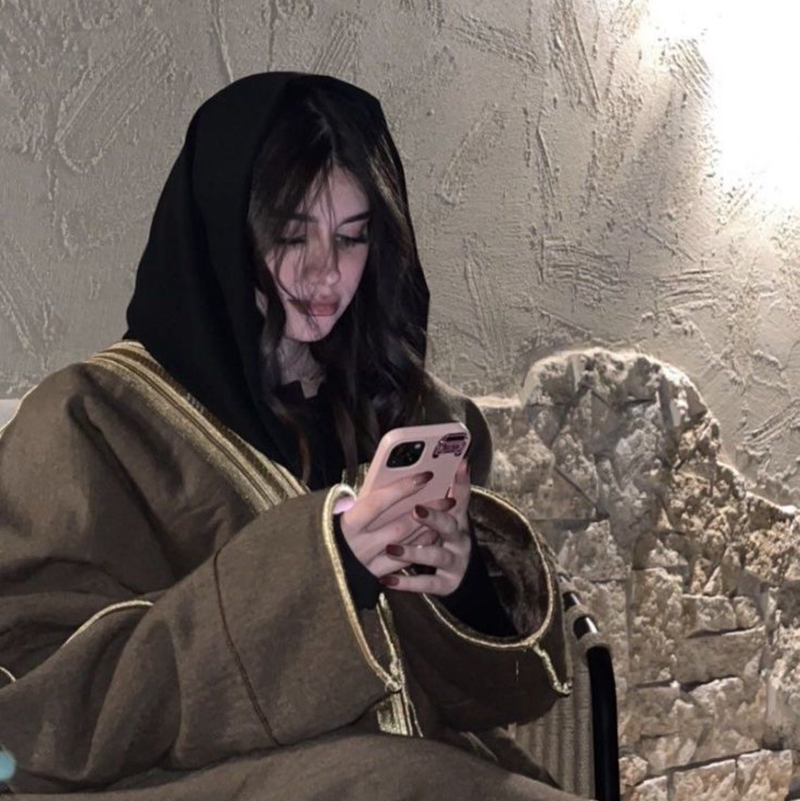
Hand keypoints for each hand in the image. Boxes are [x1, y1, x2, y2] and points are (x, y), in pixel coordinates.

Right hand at [339, 470, 443, 578]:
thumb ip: (362, 502)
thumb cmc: (329, 533)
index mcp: (348, 524)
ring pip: (406, 544)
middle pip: (400, 525)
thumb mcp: (337, 514)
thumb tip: (390, 482)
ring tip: (445, 515)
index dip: (402, 488)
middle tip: (447, 497)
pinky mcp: (375, 575)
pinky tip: (433, 534)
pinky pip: (404, 562)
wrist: (317, 571)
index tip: (424, 475)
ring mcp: (368, 562)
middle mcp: (359, 545)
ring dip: (429, 528)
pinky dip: (419, 546)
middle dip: (427, 510)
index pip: (379, 503)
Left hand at [379, 459, 472, 595]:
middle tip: (415, 510)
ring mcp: (455, 562)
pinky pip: (426, 583)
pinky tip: (388, 579)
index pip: (461, 497)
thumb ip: (446, 492)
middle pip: (449, 525)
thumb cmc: (444, 540)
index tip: (459, 466)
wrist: (457, 577)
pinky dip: (407, 582)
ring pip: (435, 555)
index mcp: (457, 519)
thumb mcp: (447, 516)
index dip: (461, 483)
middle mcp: (460, 539)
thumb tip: (456, 461)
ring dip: (413, 551)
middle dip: (433, 517)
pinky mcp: (447, 584)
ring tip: (391, 548)